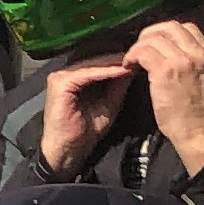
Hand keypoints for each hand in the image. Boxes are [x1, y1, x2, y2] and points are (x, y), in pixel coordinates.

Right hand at [36, 57, 139, 178]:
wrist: (68, 150)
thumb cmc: (86, 131)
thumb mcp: (109, 103)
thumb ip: (118, 85)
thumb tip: (134, 66)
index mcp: (74, 77)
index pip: (100, 62)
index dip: (122, 60)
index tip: (144, 58)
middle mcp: (65, 73)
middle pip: (97, 60)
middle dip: (120, 59)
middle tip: (143, 54)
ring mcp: (60, 77)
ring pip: (93, 64)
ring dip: (115, 63)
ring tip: (136, 61)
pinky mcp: (60, 83)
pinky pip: (87, 73)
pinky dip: (106, 72)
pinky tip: (122, 70)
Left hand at [132, 18, 203, 169]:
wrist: (198, 131)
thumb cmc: (196, 111)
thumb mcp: (203, 78)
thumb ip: (192, 61)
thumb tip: (170, 50)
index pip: (187, 27)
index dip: (166, 32)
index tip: (154, 44)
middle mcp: (199, 53)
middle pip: (170, 26)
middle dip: (150, 34)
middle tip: (139, 48)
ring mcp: (183, 60)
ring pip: (154, 37)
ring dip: (138, 47)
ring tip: (132, 60)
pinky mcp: (166, 70)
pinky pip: (143, 51)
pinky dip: (132, 56)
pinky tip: (128, 67)